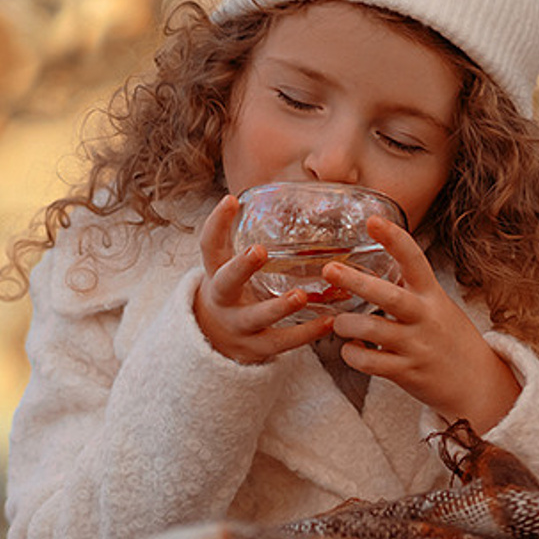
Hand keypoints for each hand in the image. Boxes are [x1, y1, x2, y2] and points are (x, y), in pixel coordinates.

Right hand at [192, 194, 335, 365]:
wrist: (215, 340)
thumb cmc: (235, 290)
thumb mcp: (231, 265)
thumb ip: (251, 238)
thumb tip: (292, 191)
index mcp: (215, 272)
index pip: (208, 245)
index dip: (216, 223)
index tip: (230, 199)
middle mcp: (222, 298)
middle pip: (227, 282)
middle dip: (242, 267)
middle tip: (259, 251)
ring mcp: (238, 325)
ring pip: (256, 317)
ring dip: (278, 307)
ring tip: (301, 296)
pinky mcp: (257, 348)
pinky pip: (283, 342)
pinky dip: (306, 333)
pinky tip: (330, 322)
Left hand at [323, 218, 520, 429]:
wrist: (478, 383)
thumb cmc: (449, 338)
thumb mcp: (438, 305)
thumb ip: (411, 288)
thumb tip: (376, 264)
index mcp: (432, 295)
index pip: (415, 260)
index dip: (394, 239)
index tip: (373, 220)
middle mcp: (425, 317)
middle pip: (389, 296)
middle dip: (357, 282)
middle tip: (329, 269)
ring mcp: (417, 345)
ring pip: (373, 330)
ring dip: (347, 325)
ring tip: (339, 323)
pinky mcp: (407, 372)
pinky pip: (370, 362)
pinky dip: (352, 355)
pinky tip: (351, 349)